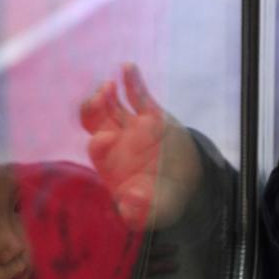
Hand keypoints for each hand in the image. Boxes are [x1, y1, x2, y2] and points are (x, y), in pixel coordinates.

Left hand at [81, 63, 202, 229]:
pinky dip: (132, 81)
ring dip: (107, 92)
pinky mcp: (152, 115)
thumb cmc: (161, 199)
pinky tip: (128, 67)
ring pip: (113, 103)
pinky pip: (138, 95)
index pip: (97, 146)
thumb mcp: (153, 211)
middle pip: (96, 118)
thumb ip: (139, 210)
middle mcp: (117, 141)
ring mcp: (133, 125)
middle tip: (101, 99)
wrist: (185, 185)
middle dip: (93, 107)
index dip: (99, 142)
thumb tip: (128, 201)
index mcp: (111, 162)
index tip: (106, 140)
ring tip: (110, 86)